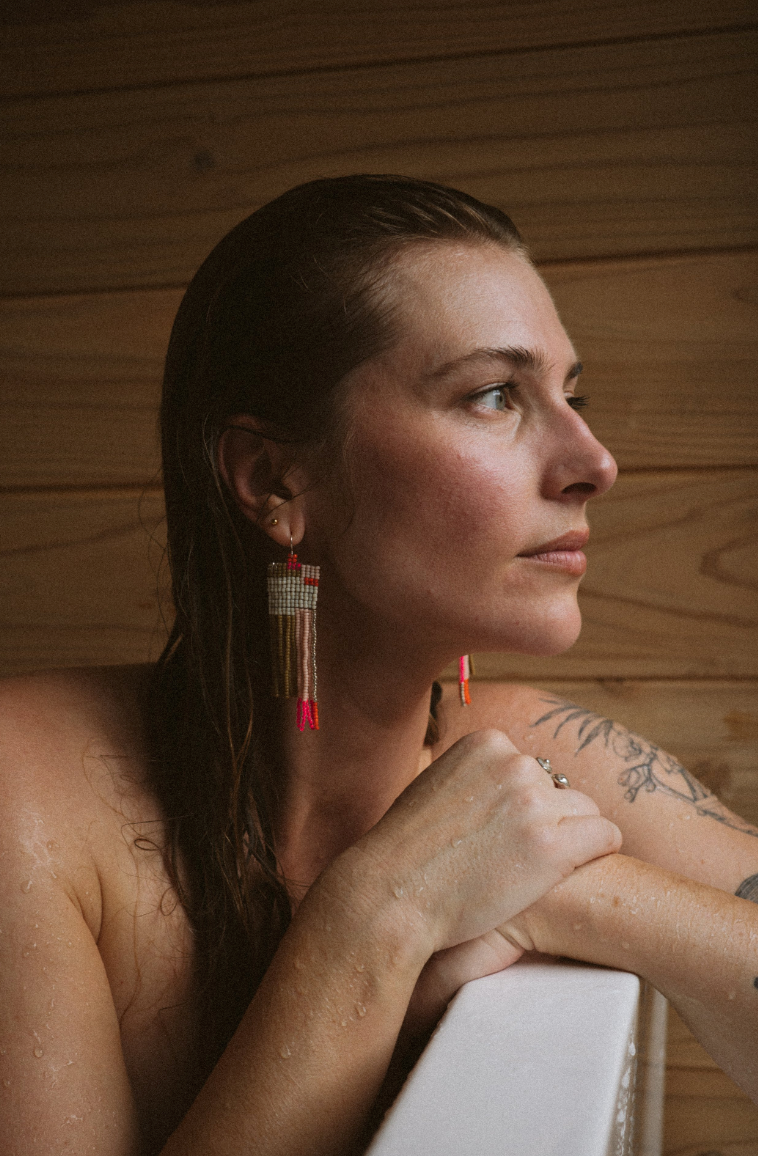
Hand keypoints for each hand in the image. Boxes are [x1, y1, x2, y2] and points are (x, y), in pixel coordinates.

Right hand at [335, 728, 620, 959]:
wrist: (392, 893)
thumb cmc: (406, 851)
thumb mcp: (435, 786)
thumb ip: (474, 777)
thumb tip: (500, 782)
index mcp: (487, 742)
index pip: (532, 768)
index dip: (522, 806)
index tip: (500, 834)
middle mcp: (515, 763)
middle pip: (559, 790)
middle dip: (546, 823)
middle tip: (517, 860)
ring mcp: (534, 802)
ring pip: (585, 812)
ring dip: (569, 840)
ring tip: (537, 872)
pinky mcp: (552, 845)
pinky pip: (605, 836)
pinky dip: (598, 854)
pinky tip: (576, 874)